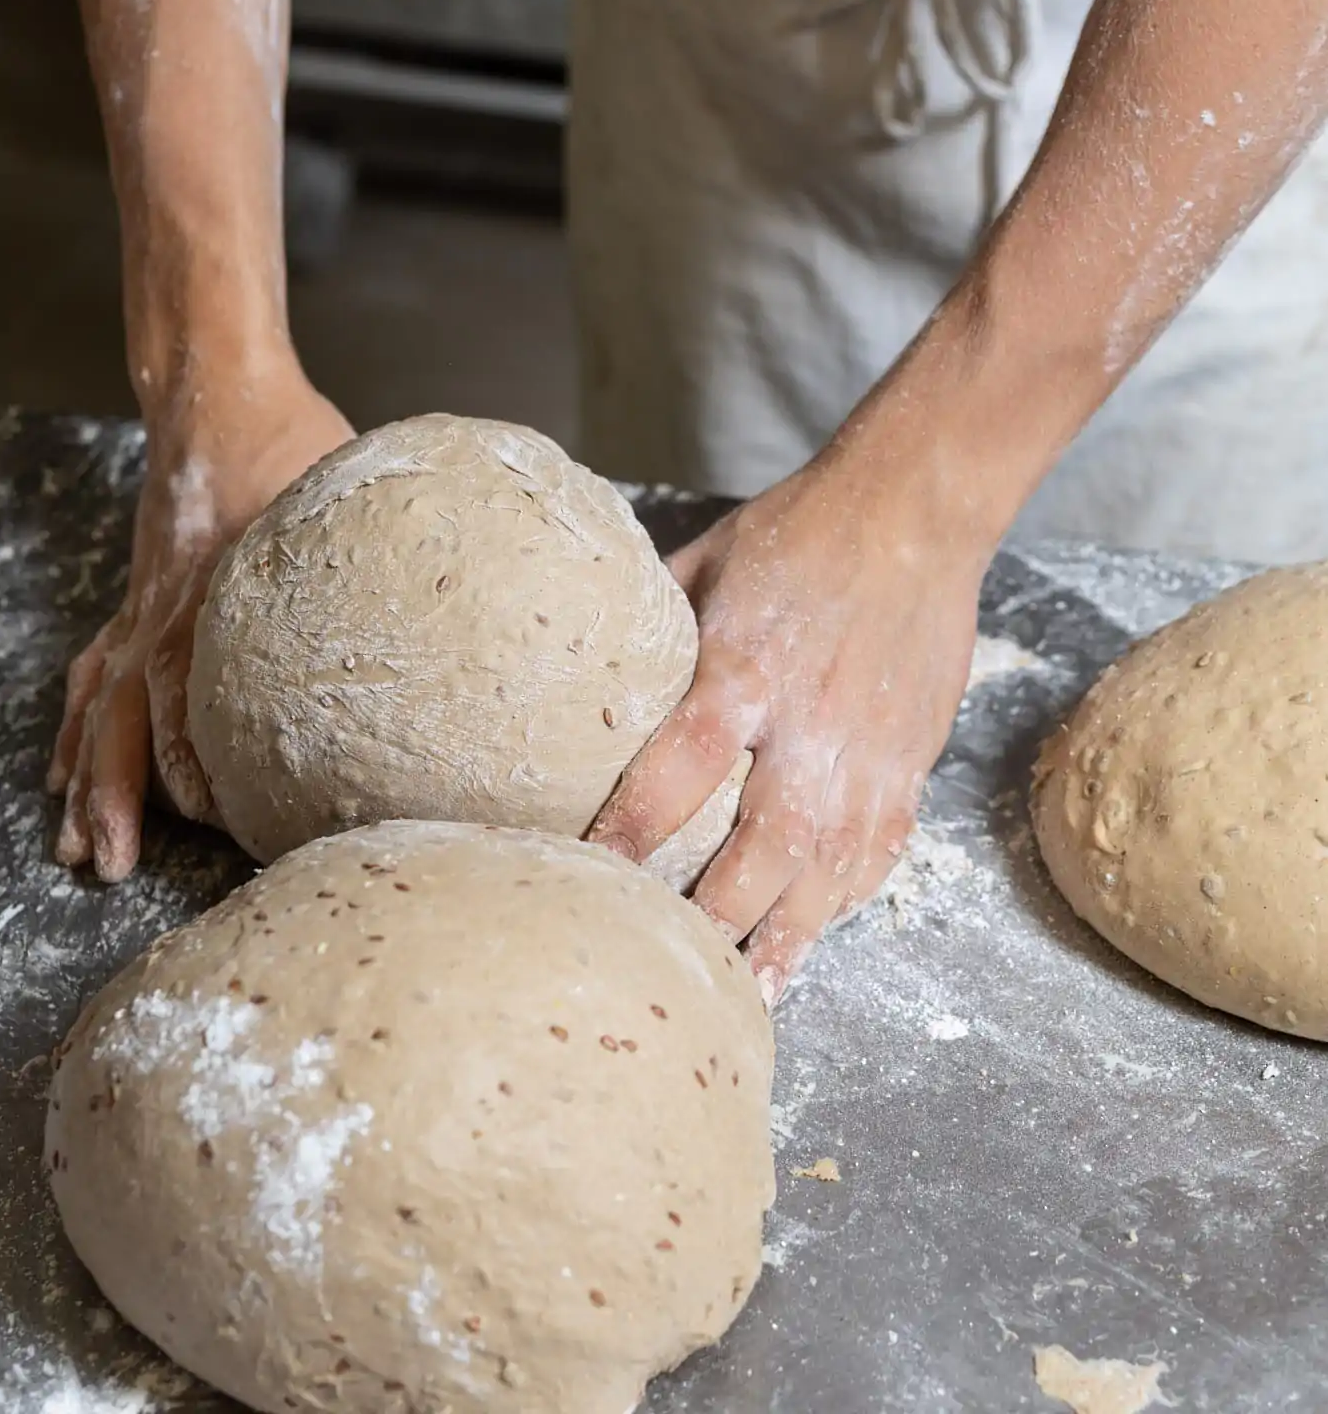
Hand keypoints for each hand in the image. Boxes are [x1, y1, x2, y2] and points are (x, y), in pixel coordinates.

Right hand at [48, 367, 352, 881]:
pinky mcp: (141, 597)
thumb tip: (449, 598)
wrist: (217, 390)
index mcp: (215, 588)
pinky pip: (98, 671)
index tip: (221, 817)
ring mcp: (145, 604)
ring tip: (77, 849)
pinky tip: (68, 771)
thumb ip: (379, 549)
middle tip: (115, 865)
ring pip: (102, 706)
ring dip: (88, 779)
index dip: (198, 761)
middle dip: (117, 794)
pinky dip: (80, 726)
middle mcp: (166, 606)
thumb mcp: (346, 486)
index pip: (190, 693)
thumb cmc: (290, 438)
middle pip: (128, 715)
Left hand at [589, 440, 988, 1006]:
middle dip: (716, 917)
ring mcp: (869, 752)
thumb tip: (589, 665)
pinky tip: (815, 935)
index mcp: (744, 669)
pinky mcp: (912, 760)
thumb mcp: (707, 561)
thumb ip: (654, 624)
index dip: (632, 832)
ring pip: (828, 868)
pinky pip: (879, 849)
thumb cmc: (800, 530)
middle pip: (760, 849)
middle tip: (673, 969)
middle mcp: (809, 725)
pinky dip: (845, 900)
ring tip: (749, 994)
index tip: (590, 876)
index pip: (677, 771)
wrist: (917, 512)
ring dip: (787, 936)